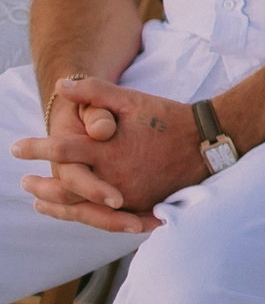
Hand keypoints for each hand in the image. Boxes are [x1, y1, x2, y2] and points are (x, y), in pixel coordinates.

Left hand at [13, 77, 206, 232]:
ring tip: (40, 203)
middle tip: (24, 181)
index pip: (62, 150)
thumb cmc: (168, 118)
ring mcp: (127, 196)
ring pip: (82, 209)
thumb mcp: (132, 100)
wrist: (206, 142)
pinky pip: (105, 218)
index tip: (15, 147)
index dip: (35, 147)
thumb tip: (59, 85)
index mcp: (109, 150)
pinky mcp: (140, 207)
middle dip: (41, 184)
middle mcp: (114, 177)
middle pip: (65, 188)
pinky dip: (84, 216)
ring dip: (57, 207)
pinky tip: (74, 214)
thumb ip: (95, 92)